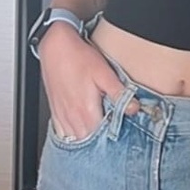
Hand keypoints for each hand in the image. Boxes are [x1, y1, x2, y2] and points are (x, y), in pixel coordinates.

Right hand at [38, 22, 138, 139]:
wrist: (55, 46)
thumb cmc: (78, 57)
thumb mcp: (104, 73)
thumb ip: (119, 93)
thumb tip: (134, 108)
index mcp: (86, 110)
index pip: (101, 137)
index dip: (113, 140)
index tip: (122, 137)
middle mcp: (72, 117)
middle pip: (88, 141)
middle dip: (100, 143)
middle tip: (112, 138)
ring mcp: (62, 115)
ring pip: (75, 140)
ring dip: (86, 141)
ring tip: (98, 139)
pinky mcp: (55, 111)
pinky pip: (63, 134)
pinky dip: (72, 137)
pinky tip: (81, 134)